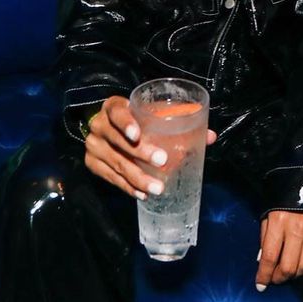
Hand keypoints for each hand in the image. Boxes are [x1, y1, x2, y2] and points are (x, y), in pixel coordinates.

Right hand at [82, 95, 216, 199]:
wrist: (110, 128)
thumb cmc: (138, 119)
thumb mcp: (153, 113)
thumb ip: (180, 120)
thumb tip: (210, 137)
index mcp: (113, 107)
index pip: (116, 112)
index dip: (125, 123)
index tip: (137, 135)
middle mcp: (99, 125)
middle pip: (118, 141)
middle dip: (140, 154)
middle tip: (162, 162)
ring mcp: (93, 145)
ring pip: (116, 163)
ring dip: (137, 178)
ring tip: (157, 188)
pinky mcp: (92, 164)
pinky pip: (111, 178)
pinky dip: (128, 187)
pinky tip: (142, 194)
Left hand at [255, 210, 302, 289]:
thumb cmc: (286, 191)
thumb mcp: (269, 209)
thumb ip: (265, 234)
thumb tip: (262, 259)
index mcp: (279, 221)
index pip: (269, 256)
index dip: (264, 274)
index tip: (260, 285)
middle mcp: (297, 229)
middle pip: (289, 267)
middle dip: (279, 278)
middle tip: (275, 278)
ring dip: (295, 274)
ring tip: (288, 271)